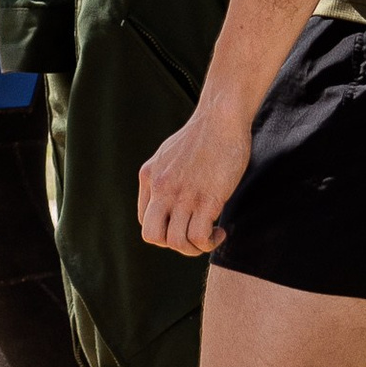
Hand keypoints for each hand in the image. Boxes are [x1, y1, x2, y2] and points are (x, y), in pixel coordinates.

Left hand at [138, 102, 250, 256]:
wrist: (220, 118)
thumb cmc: (202, 136)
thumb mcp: (169, 155)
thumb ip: (164, 176)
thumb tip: (171, 198)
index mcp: (149, 177)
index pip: (144, 221)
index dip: (164, 231)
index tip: (184, 225)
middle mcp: (161, 188)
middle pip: (152, 237)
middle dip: (174, 245)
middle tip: (194, 236)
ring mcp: (182, 195)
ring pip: (176, 242)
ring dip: (195, 248)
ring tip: (211, 236)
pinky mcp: (207, 199)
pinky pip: (199, 238)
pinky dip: (210, 242)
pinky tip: (220, 231)